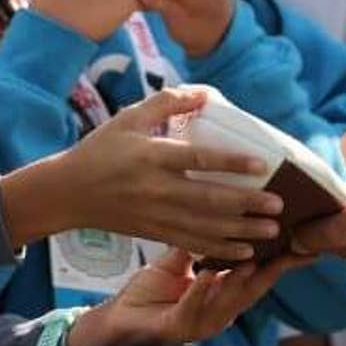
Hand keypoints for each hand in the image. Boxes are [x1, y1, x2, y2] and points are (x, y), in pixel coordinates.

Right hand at [52, 87, 284, 260]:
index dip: (231, 163)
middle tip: (278, 206)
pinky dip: (218, 250)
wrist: (67, 192)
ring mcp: (155, 214)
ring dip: (240, 232)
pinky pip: (190, 244)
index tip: (261, 166)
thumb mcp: (130, 118)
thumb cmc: (102, 149)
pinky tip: (243, 252)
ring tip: (270, 232)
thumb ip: (167, 103)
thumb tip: (205, 93)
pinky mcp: (152, 232)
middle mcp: (156, 189)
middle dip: (246, 205)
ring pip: (204, 228)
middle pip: (208, 200)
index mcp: (153, 156)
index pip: (198, 160)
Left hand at [65, 247, 310, 345]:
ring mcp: (199, 321)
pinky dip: (202, 292)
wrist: (117, 320)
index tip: (305, 242)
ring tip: (254, 258)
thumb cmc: (149, 292)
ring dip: (241, 280)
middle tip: (294, 247)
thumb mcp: (178, 261)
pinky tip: (208, 275)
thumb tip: (216, 201)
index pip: (259, 274)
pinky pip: (192, 309)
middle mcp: (218, 310)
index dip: (282, 259)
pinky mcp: (176, 326)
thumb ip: (198, 239)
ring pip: (228, 301)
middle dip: (275, 269)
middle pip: (254, 289)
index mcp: (222, 293)